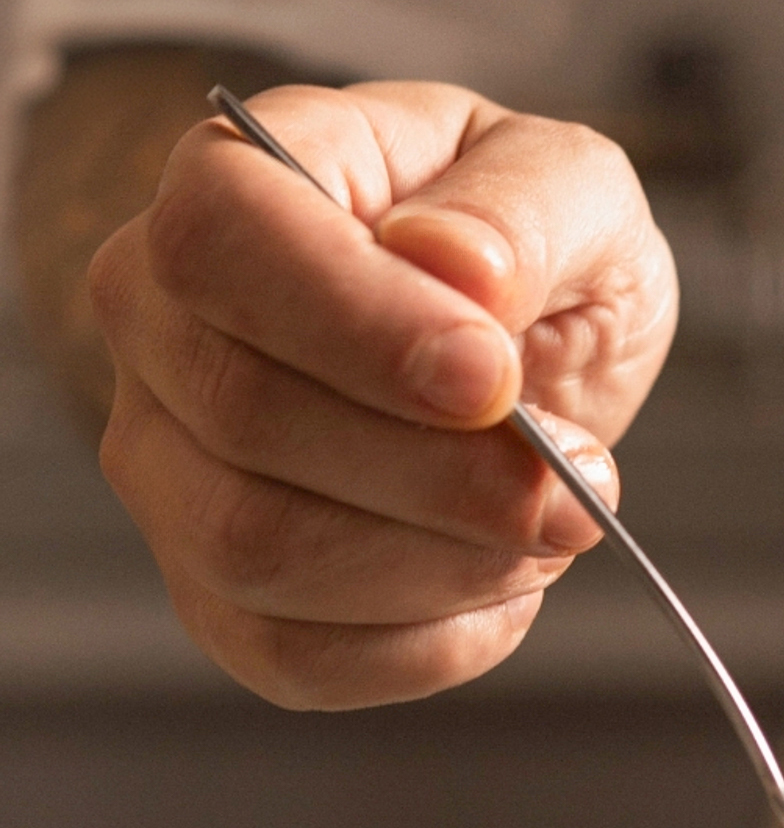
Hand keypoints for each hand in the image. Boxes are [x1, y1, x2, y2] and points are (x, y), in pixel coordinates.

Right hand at [90, 80, 677, 705]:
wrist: (511, 346)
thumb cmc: (521, 245)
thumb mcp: (570, 184)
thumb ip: (521, 210)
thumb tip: (451, 266)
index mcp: (234, 173)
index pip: (219, 239)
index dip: (354, 321)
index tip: (490, 375)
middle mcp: (161, 319)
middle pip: (243, 416)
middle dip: (440, 471)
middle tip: (579, 478)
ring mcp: (166, 464)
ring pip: (255, 549)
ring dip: (442, 561)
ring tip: (551, 521)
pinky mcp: (211, 590)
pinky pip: (287, 654)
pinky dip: (425, 641)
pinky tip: (502, 584)